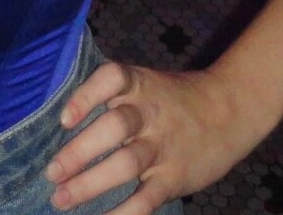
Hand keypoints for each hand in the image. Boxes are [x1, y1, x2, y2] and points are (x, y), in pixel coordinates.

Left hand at [43, 62, 268, 214]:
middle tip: (52, 172)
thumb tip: (62, 121)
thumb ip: (113, 96)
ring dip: (90, 184)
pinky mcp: (175, 176)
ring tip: (61, 198)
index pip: (111, 79)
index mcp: (140, 85)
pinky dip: (123, 213)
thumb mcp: (147, 84)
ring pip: (126, 164)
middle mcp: (150, 113)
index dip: (86, 96)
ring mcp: (164, 146)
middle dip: (79, 151)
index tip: (64, 119)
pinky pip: (146, 199)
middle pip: (114, 127)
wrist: (230, 111)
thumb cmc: (175, 100)